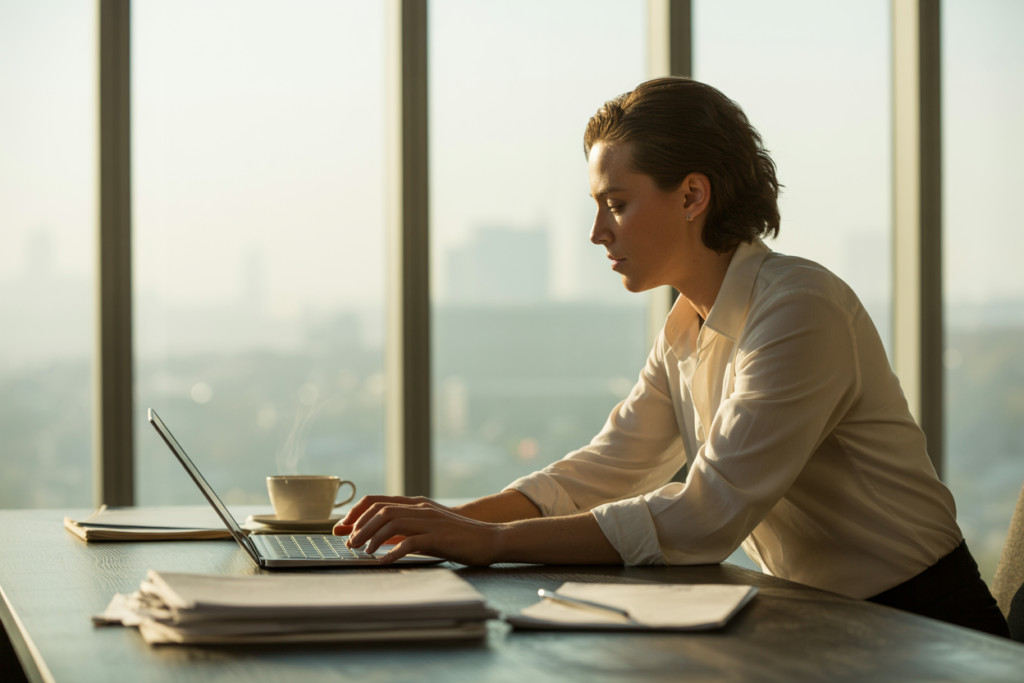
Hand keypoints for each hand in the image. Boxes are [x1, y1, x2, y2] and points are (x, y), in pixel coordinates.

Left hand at [334, 496, 500, 565]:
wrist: (489, 539)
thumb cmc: (457, 537)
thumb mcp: (427, 529)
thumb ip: (405, 529)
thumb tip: (377, 537)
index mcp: (416, 504)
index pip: (377, 500)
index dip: (356, 512)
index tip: (343, 527)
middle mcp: (421, 508)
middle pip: (381, 510)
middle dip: (360, 526)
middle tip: (349, 543)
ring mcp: (430, 521)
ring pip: (392, 522)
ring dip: (372, 537)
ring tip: (363, 552)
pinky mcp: (438, 537)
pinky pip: (410, 542)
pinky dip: (393, 552)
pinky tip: (384, 562)